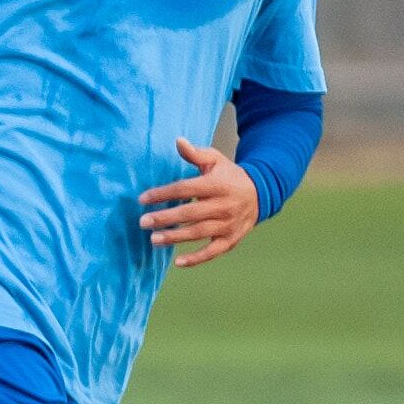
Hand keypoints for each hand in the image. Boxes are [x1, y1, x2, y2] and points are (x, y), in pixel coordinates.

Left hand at [139, 137, 258, 267]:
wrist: (260, 194)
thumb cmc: (229, 175)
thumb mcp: (215, 160)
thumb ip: (195, 154)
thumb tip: (178, 141)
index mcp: (217, 185)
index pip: (186, 189)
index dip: (163, 194)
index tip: (143, 199)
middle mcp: (224, 206)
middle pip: (190, 213)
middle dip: (165, 218)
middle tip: (143, 222)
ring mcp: (228, 224)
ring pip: (199, 233)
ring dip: (175, 238)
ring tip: (154, 239)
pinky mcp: (231, 239)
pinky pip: (213, 252)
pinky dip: (197, 259)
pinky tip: (178, 262)